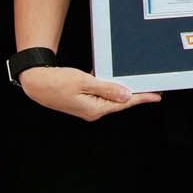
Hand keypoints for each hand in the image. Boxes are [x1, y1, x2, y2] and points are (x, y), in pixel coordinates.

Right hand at [17, 65, 160, 120]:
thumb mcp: (84, 82)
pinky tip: (112, 80)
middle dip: (134, 94)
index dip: (141, 98)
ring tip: (135, 83)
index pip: (124, 103)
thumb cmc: (56, 82)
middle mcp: (93, 111)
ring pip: (110, 98)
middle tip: (150, 86)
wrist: (37, 83)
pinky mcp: (83, 102)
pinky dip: (108, 87)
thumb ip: (107, 88)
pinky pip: (101, 95)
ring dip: (121, 90)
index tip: (155, 95)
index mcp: (95, 109)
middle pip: (119, 102)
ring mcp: (88, 107)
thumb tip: (126, 95)